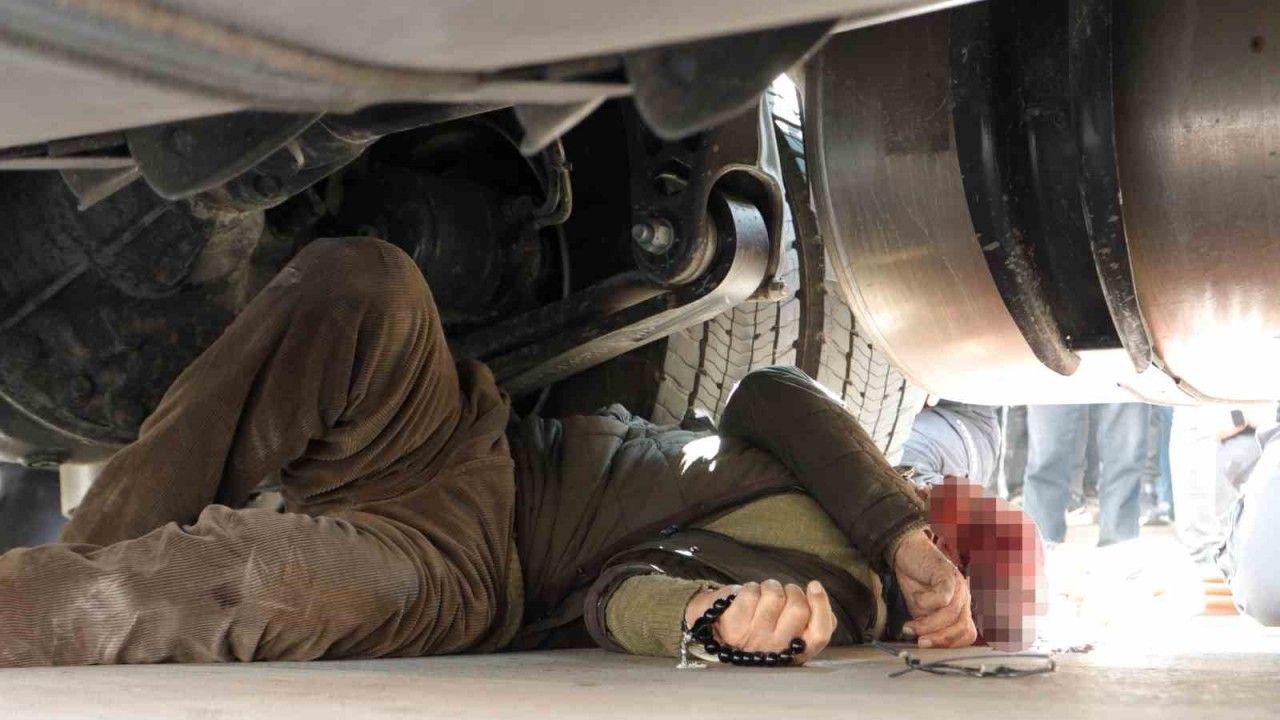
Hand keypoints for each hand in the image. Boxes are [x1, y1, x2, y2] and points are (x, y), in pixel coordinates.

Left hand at [685, 580, 836, 663]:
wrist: (717, 631)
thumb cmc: (759, 627)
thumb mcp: (788, 633)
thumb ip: (811, 626)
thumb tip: (829, 613)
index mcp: (794, 653)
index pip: (819, 635)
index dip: (821, 607)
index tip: (815, 586)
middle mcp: (776, 649)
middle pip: (798, 609)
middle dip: (793, 591)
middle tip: (784, 593)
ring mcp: (754, 638)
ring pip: (774, 596)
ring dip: (770, 587)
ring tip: (763, 596)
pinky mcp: (734, 624)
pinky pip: (752, 593)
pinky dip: (750, 588)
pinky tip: (746, 599)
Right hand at [892, 528, 976, 648]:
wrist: (908, 550)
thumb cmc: (915, 582)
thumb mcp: (921, 610)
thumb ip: (928, 625)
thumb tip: (923, 645)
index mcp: (961, 609)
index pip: (967, 635)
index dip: (949, 645)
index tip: (928, 647)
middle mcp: (964, 599)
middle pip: (963, 628)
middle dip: (941, 639)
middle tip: (920, 643)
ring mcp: (959, 586)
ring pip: (951, 614)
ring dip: (928, 624)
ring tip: (909, 626)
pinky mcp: (948, 574)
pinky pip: (943, 596)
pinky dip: (927, 602)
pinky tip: (915, 599)